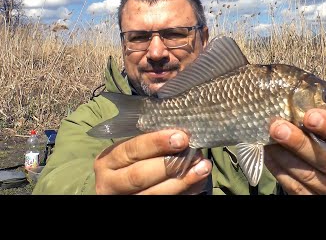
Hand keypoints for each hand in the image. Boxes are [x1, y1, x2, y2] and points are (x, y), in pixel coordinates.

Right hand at [93, 130, 211, 194]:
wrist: (118, 187)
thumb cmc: (129, 160)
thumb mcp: (130, 148)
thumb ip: (149, 141)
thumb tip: (181, 132)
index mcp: (108, 161)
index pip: (131, 150)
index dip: (156, 143)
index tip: (181, 137)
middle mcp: (111, 183)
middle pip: (139, 176)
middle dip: (170, 164)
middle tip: (195, 154)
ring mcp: (126, 199)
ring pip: (153, 194)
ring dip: (182, 181)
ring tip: (203, 168)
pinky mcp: (140, 206)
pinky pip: (165, 202)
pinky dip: (185, 191)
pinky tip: (198, 181)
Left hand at [264, 108, 325, 194]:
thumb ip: (322, 118)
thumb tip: (295, 98)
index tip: (310, 115)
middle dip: (299, 143)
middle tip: (277, 127)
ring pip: (308, 176)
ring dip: (284, 156)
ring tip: (269, 139)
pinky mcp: (317, 201)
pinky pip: (296, 188)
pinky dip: (279, 170)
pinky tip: (269, 154)